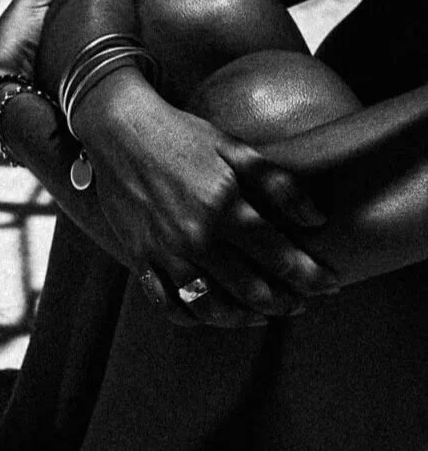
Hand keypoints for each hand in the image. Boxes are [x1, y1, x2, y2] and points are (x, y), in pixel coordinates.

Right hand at [81, 77, 338, 325]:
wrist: (120, 132)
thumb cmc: (183, 136)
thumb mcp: (236, 149)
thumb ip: (279, 185)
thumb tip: (316, 219)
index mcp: (227, 209)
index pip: (280, 257)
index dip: (310, 276)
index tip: (329, 284)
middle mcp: (197, 239)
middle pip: (250, 290)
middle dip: (283, 302)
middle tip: (299, 303)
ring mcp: (166, 253)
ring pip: (210, 307)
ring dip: (241, 318)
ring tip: (260, 315)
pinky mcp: (140, 258)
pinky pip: (167, 303)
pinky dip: (192, 316)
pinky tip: (209, 313)